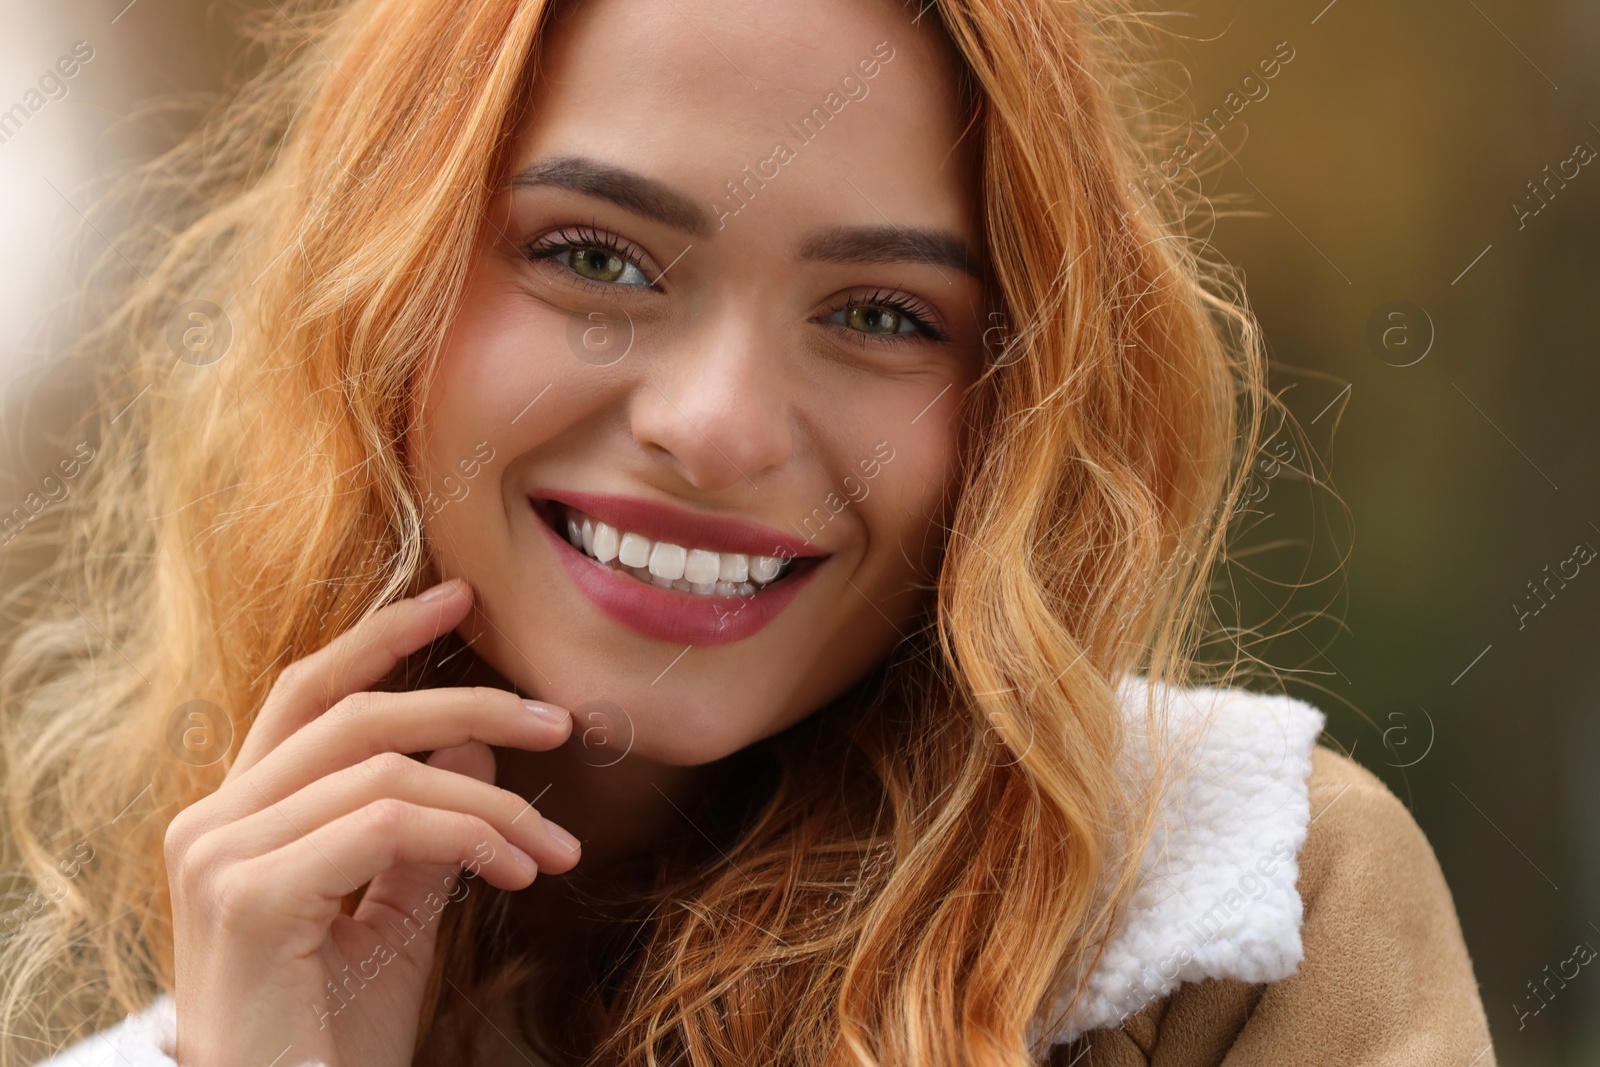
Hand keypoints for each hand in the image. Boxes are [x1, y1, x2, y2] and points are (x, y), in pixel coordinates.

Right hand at [164, 579, 578, 1066]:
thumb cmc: (333, 1033)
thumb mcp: (393, 913)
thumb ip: (423, 826)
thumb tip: (471, 743)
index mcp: (237, 816)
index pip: (309, 693)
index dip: (382, 635)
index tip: (459, 599)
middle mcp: (210, 822)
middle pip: (356, 714)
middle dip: (471, 705)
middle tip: (559, 720)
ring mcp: (220, 856)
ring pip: (385, 773)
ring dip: (493, 803)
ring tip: (552, 847)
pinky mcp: (250, 897)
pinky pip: (386, 825)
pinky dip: (470, 837)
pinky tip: (517, 872)